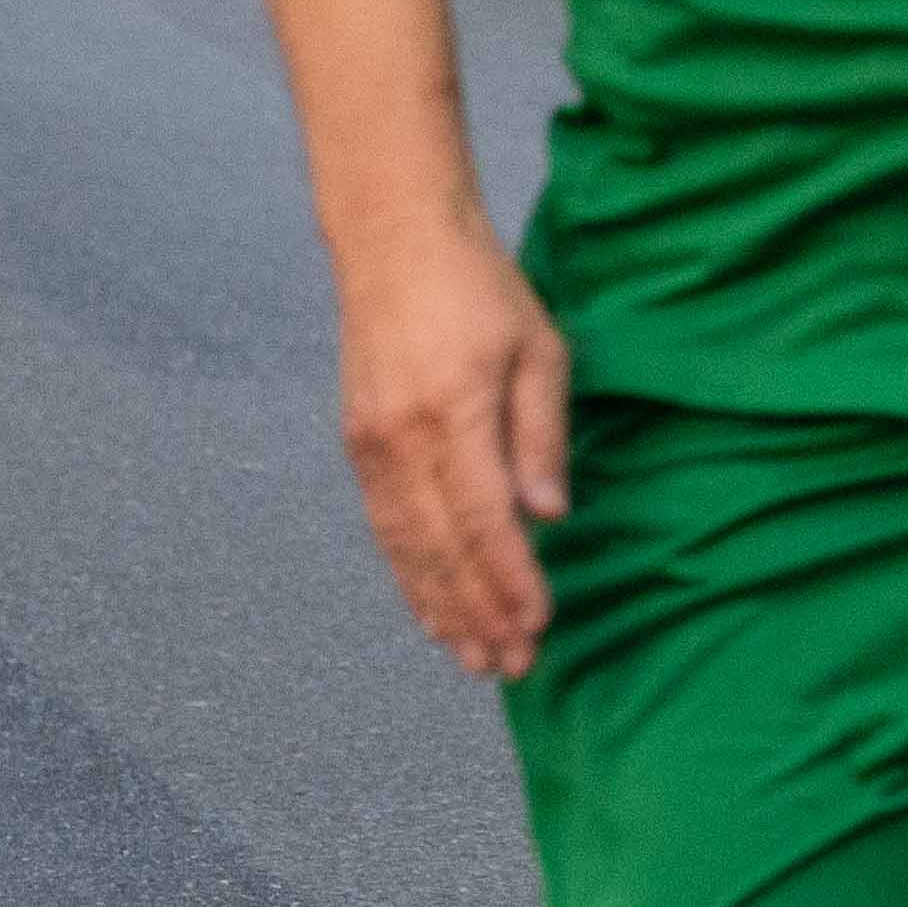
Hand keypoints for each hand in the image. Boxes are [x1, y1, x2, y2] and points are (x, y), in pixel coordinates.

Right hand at [336, 221, 571, 677]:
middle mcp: (400, 438)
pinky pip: (384, 527)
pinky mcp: (357, 444)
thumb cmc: (480, 288)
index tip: (538, 626)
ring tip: (472, 658)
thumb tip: (549, 516)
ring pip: (406, 547)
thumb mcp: (538, 348)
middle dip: (478, 613)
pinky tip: (432, 609)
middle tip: (509, 666)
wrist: (393, 240)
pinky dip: (409, 574)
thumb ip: (542, 435)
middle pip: (441, 547)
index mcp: (451, 412)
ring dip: (440, 608)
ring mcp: (370, 444)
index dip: (510, 579)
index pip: (484, 519)